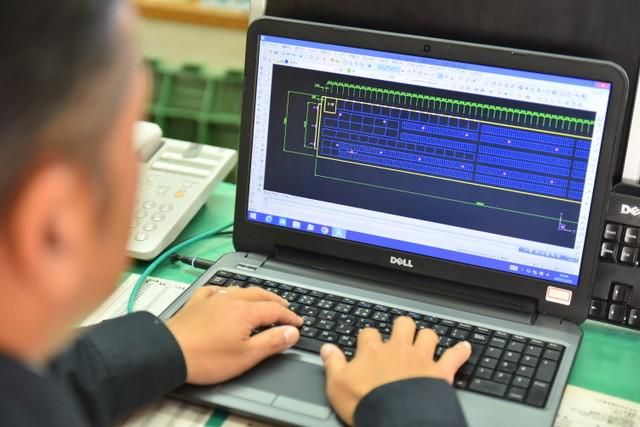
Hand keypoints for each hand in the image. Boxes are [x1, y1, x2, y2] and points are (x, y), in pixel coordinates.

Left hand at [166, 286, 302, 384]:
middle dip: (276, 301)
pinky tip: (227, 294)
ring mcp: (212, 298)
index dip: (290, 317)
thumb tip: (292, 332)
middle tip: (286, 308)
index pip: (275, 310)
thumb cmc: (207, 358)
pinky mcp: (197, 302)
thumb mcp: (246, 356)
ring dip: (256, 294)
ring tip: (263, 300)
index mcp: (246, 311)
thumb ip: (272, 342)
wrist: (169, 353)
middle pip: (260, 294)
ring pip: (240, 289)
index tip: (298, 323)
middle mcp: (231, 299)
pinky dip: (228, 291)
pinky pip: (217, 289)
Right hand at [321, 316, 470, 425]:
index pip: (369, 333)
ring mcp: (420, 359)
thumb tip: (327, 349)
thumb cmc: (366, 404)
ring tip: (425, 341)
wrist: (395, 420)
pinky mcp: (439, 373)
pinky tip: (464, 347)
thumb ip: (333, 364)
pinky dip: (460, 351)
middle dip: (401, 327)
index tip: (366, 343)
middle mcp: (398, 349)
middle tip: (399, 335)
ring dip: (427, 337)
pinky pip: (454, 356)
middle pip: (402, 325)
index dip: (368, 337)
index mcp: (373, 351)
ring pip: (428, 335)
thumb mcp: (337, 385)